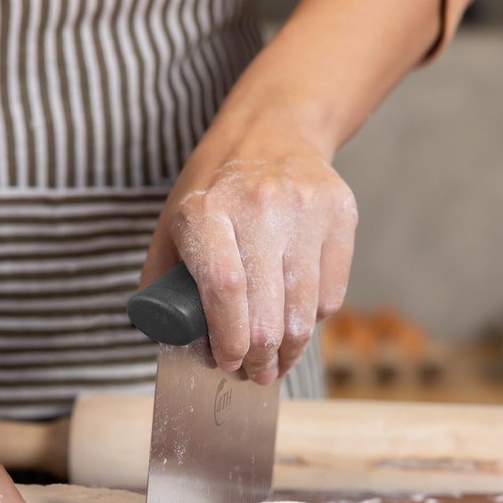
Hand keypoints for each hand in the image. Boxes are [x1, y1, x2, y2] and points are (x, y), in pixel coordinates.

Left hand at [142, 115, 356, 383]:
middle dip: (260, 358)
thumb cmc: (215, 188)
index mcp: (206, 212)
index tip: (227, 362)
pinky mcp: (341, 214)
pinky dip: (314, 320)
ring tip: (278, 361)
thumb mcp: (172, 222)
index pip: (223, 290)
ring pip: (304, 311)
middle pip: (266, 311)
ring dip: (290, 350)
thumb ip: (160, 278)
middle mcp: (259, 207)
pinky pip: (332, 293)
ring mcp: (306, 209)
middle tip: (255, 373)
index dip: (227, 338)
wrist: (273, 129)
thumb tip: (165, 336)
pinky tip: (298, 321)